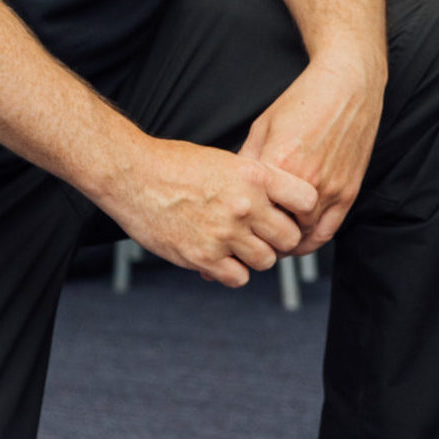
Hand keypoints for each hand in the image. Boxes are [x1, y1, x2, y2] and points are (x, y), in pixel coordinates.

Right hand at [100, 136, 316, 287]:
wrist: (132, 175)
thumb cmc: (177, 164)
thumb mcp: (226, 161)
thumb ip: (257, 183)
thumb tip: (283, 204)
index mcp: (254, 175)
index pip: (306, 200)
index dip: (303, 211)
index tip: (292, 215)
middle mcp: (245, 204)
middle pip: (290, 237)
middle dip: (279, 239)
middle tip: (262, 235)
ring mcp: (225, 233)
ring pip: (266, 260)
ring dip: (255, 256)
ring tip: (237, 245)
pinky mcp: (203, 257)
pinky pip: (238, 277)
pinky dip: (232, 272)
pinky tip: (220, 257)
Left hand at [239, 50, 384, 250]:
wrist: (347, 86)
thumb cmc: (303, 102)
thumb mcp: (262, 127)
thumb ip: (246, 162)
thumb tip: (229, 190)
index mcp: (278, 164)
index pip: (252, 212)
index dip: (239, 225)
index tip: (230, 229)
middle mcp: (306, 181)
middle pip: (276, 229)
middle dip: (260, 238)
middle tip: (247, 241)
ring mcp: (330, 189)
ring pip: (302, 236)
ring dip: (285, 242)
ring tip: (269, 240)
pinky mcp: (348, 192)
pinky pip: (327, 231)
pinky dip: (310, 241)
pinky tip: (298, 241)